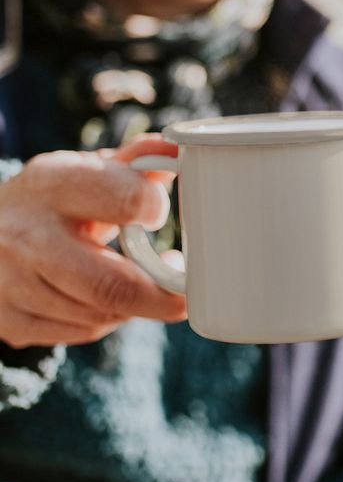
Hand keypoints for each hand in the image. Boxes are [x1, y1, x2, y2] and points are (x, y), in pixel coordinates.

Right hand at [0, 137, 185, 347]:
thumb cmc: (54, 201)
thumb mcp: (85, 173)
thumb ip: (134, 165)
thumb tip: (178, 149)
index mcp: (51, 184)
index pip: (123, 201)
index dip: (153, 210)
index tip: (161, 215)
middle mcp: (25, 233)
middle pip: (110, 285)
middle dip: (161, 296)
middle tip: (185, 291)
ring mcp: (10, 280)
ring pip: (100, 313)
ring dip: (134, 306)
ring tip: (139, 283)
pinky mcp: (7, 319)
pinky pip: (81, 332)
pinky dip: (107, 320)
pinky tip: (106, 300)